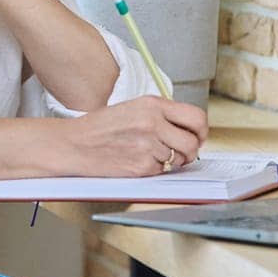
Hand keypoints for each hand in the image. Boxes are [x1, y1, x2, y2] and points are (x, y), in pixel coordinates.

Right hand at [50, 96, 208, 176]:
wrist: (75, 144)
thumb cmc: (102, 127)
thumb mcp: (133, 108)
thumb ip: (161, 114)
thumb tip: (190, 129)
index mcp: (153, 105)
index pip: (196, 117)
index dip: (202, 131)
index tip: (199, 136)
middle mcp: (153, 123)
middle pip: (193, 143)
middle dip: (191, 151)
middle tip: (182, 153)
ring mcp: (148, 146)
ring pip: (178, 159)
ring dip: (169, 161)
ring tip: (149, 153)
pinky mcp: (141, 167)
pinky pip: (161, 171)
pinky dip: (153, 169)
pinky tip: (136, 160)